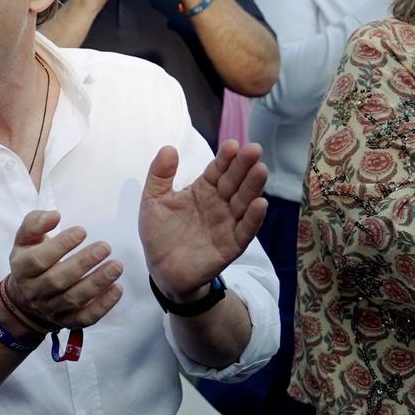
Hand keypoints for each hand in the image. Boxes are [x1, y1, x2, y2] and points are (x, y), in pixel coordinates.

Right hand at [0, 209, 125, 333]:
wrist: (25, 300)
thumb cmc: (31, 261)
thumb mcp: (25, 240)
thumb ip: (35, 223)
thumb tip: (54, 216)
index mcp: (22, 269)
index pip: (39, 259)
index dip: (61, 245)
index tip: (82, 231)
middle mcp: (34, 291)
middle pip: (57, 280)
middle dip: (83, 263)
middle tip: (105, 247)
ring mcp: (51, 309)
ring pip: (73, 299)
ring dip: (97, 283)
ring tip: (116, 266)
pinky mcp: (67, 321)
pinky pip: (85, 318)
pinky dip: (102, 306)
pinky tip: (117, 289)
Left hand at [139, 140, 266, 300]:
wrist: (162, 269)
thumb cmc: (160, 233)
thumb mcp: (153, 200)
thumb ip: (159, 175)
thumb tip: (168, 147)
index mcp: (202, 190)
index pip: (217, 170)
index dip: (224, 158)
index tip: (232, 144)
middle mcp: (219, 204)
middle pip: (234, 182)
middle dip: (244, 166)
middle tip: (254, 149)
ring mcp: (228, 223)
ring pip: (243, 202)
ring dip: (253, 187)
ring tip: (260, 170)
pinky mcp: (232, 245)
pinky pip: (245, 230)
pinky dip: (253, 218)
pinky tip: (260, 204)